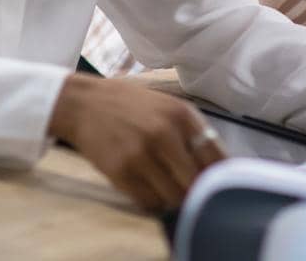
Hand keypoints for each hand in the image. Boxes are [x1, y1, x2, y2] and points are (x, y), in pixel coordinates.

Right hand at [48, 74, 225, 210]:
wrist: (84, 104)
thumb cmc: (131, 105)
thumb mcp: (168, 106)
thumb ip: (193, 133)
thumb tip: (221, 168)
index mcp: (181, 115)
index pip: (215, 157)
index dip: (219, 176)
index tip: (217, 183)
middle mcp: (164, 134)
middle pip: (196, 183)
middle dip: (197, 191)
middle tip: (192, 191)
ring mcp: (141, 155)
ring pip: (174, 197)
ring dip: (175, 199)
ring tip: (168, 188)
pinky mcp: (121, 172)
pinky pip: (149, 202)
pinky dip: (153, 201)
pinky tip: (149, 187)